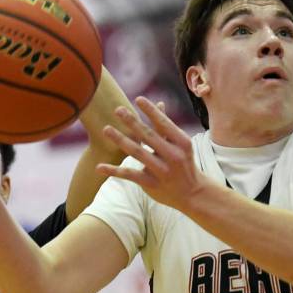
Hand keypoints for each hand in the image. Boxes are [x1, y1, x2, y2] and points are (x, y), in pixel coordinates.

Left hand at [98, 96, 209, 210]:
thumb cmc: (184, 163)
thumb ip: (167, 126)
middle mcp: (172, 156)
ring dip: (120, 140)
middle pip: (149, 136)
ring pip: (137, 153)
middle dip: (132, 122)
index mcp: (181, 143)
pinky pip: (129, 175)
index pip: (164, 124)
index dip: (151, 111)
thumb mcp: (180, 144)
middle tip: (118, 109)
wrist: (193, 193)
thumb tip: (159, 103)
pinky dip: (114, 171)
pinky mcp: (151, 184)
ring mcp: (161, 171)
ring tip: (106, 129)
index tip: (138, 99)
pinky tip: (99, 167)